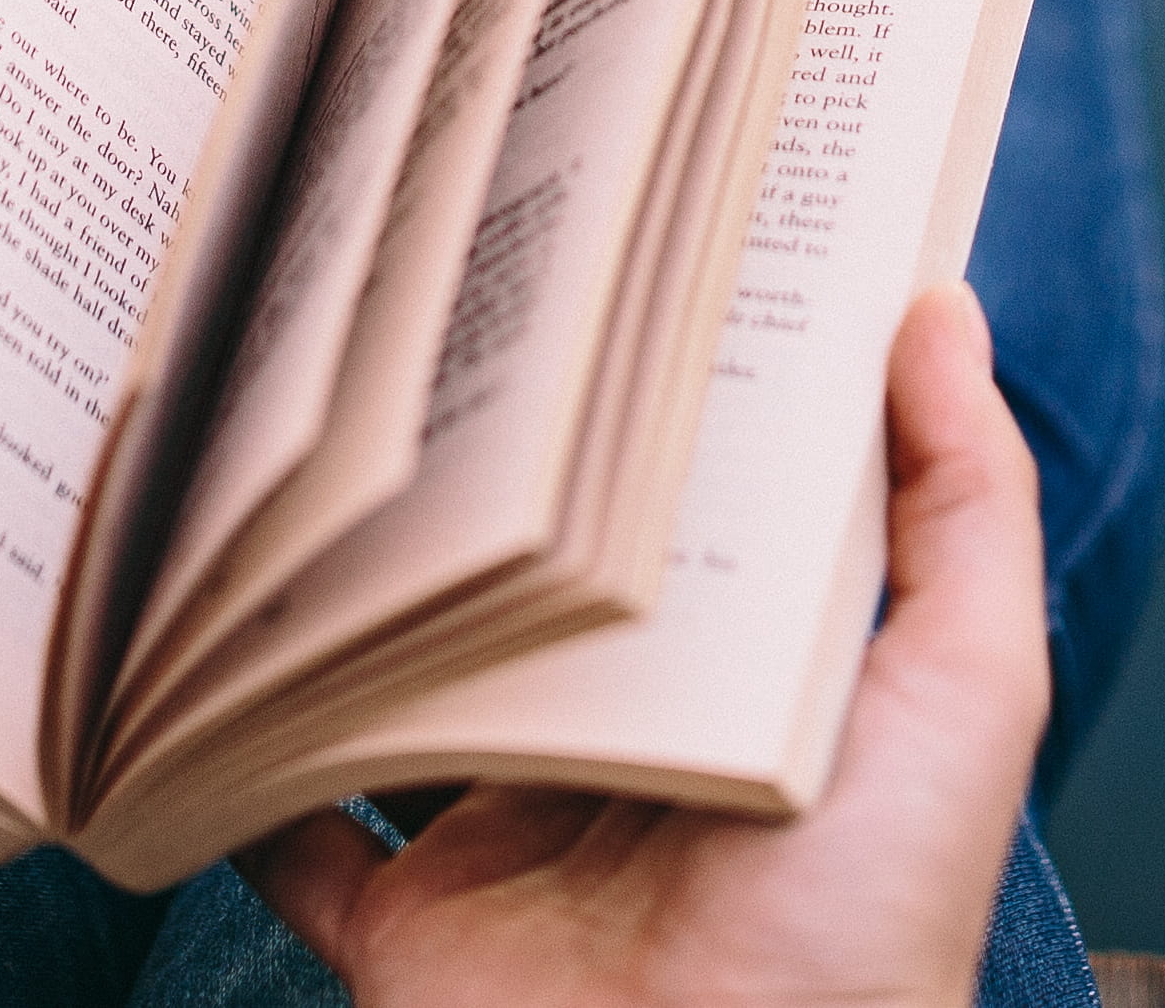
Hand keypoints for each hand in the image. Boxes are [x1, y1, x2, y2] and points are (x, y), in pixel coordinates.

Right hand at [240, 283, 1051, 1007]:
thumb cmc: (868, 928)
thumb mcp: (964, 694)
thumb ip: (963, 508)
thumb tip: (939, 304)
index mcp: (748, 683)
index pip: (689, 503)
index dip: (656, 388)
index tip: (605, 235)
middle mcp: (624, 749)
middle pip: (530, 584)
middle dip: (480, 474)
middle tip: (414, 307)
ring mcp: (505, 839)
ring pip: (401, 685)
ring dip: (347, 596)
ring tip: (289, 447)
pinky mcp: (409, 930)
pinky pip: (291, 835)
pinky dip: (235, 769)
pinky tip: (200, 656)